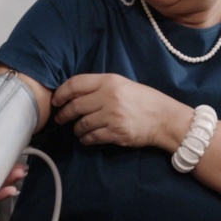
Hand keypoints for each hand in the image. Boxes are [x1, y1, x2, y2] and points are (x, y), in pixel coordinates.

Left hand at [52, 73, 189, 150]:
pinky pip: (92, 137)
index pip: (76, 84)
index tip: (56, 101)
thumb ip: (99, 87)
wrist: (165, 118)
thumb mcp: (122, 84)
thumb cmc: (143, 100)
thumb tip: (73, 94)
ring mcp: (112, 116)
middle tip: (60, 119)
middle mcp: (109, 97)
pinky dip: (86, 139)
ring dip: (75, 128)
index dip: (61, 93)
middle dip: (63, 114)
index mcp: (109, 81)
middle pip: (75, 106)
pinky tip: (86, 139)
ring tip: (77, 130)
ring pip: (81, 124)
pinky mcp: (116, 133)